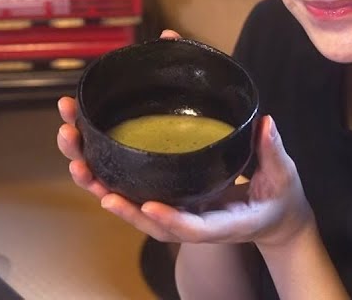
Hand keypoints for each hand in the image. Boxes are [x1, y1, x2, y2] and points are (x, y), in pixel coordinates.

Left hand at [56, 31, 314, 251]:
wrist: (272, 219)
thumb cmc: (278, 201)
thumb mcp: (282, 179)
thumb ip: (272, 153)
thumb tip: (265, 123)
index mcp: (218, 224)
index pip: (190, 228)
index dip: (168, 218)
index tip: (148, 205)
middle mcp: (188, 220)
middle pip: (141, 214)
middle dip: (106, 190)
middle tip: (79, 163)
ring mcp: (173, 209)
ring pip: (126, 199)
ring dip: (93, 173)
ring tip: (69, 140)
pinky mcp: (166, 194)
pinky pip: (131, 185)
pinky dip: (105, 164)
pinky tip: (84, 139)